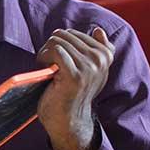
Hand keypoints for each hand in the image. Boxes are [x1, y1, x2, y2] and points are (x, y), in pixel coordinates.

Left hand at [35, 28, 113, 149]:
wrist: (68, 120)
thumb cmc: (73, 93)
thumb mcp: (91, 70)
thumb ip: (98, 50)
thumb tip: (99, 29)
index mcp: (105, 55)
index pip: (73, 33)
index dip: (60, 44)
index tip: (58, 60)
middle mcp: (100, 60)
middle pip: (64, 35)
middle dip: (51, 47)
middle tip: (48, 64)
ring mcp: (89, 68)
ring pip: (58, 41)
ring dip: (45, 52)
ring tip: (46, 68)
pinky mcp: (75, 76)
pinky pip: (56, 50)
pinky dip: (44, 56)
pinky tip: (44, 69)